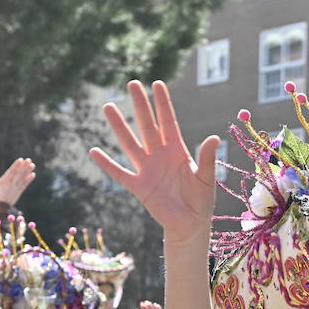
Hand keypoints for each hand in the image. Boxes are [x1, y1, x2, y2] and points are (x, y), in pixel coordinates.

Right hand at [0, 158, 36, 205]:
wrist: (1, 207)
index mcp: (4, 181)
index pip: (11, 171)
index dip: (16, 165)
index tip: (21, 160)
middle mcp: (12, 183)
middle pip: (19, 173)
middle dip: (24, 166)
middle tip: (29, 160)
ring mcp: (16, 187)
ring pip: (23, 178)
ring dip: (28, 171)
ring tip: (33, 165)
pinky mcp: (20, 191)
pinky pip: (25, 184)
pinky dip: (29, 180)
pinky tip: (33, 174)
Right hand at [89, 80, 219, 243]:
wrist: (190, 224)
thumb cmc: (201, 201)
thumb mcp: (206, 178)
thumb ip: (208, 159)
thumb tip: (214, 137)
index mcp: (177, 151)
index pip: (168, 122)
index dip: (162, 103)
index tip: (157, 83)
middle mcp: (159, 155)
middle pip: (147, 125)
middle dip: (140, 105)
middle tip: (132, 83)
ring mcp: (147, 169)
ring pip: (130, 143)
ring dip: (119, 126)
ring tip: (108, 106)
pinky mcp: (139, 186)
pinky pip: (120, 173)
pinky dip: (107, 164)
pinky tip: (94, 151)